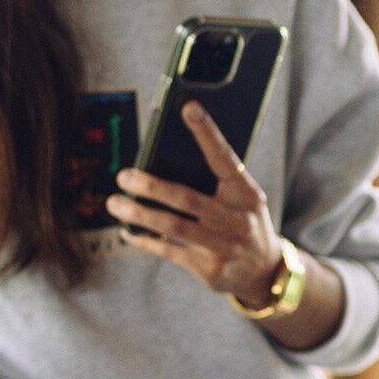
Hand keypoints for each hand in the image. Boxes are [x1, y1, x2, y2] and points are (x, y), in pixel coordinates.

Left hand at [109, 102, 285, 304]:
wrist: (264, 270)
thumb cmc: (242, 222)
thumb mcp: (242, 201)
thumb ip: (213, 185)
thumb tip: (161, 167)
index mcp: (246, 193)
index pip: (225, 158)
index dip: (207, 133)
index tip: (188, 108)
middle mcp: (238, 219)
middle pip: (188, 198)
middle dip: (152, 186)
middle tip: (124, 176)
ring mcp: (224, 245)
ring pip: (174, 226)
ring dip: (140, 213)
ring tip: (114, 204)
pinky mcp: (210, 269)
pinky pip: (169, 250)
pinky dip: (144, 240)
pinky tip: (128, 231)